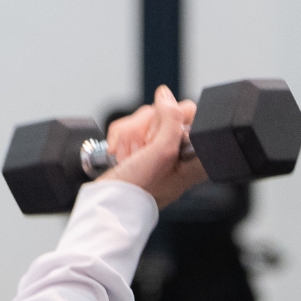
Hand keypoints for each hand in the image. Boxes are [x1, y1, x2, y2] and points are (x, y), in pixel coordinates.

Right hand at [97, 85, 206, 206]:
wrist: (107, 205)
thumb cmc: (137, 190)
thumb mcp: (161, 152)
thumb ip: (171, 120)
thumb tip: (165, 95)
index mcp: (194, 157)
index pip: (193, 115)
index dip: (175, 118)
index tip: (162, 134)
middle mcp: (177, 151)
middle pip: (165, 112)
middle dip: (146, 130)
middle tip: (143, 151)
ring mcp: (156, 149)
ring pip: (145, 117)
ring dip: (130, 136)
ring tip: (129, 157)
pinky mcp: (138, 147)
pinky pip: (129, 126)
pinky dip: (120, 139)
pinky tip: (121, 156)